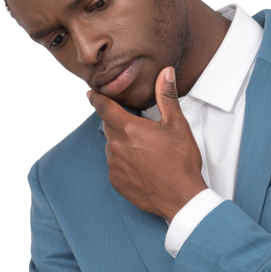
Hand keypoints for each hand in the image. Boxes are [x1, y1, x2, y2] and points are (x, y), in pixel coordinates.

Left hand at [84, 66, 205, 221]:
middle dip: (119, 122)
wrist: (180, 198)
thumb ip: (167, 96)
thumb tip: (165, 74)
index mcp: (129, 129)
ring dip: (122, 143)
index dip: (96, 98)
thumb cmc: (180, 163)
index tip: (90, 93)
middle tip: (137, 126)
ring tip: (144, 149)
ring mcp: (114, 166)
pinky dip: (123, 161)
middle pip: (109, 126)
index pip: (104, 107)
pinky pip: (114, 165)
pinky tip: (140, 164)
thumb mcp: (177, 125)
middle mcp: (117, 147)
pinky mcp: (116, 182)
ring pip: (112, 146)